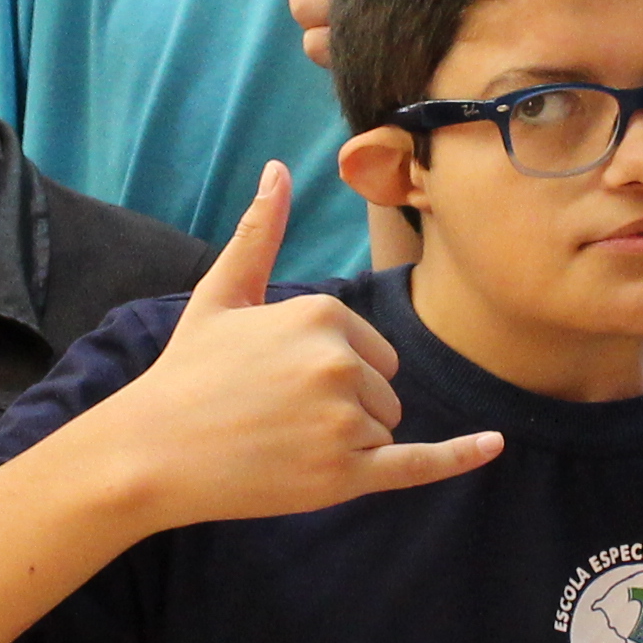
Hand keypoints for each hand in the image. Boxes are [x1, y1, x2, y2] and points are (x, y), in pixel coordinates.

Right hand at [92, 165, 503, 520]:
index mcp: (322, 313)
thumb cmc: (186, 373)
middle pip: (384, 391)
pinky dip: (457, 458)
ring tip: (280, 443)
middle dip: (343, 407)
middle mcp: (340, 362)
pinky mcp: (344, 475)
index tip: (274, 382)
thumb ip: (258, 233)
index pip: (372, 350)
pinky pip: (418, 464)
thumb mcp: (222, 295)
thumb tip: (279, 168)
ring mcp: (344, 420)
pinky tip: (493, 445)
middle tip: (274, 416)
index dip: (330, 372)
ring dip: (346, 443)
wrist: (148, 452)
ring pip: (384, 429)